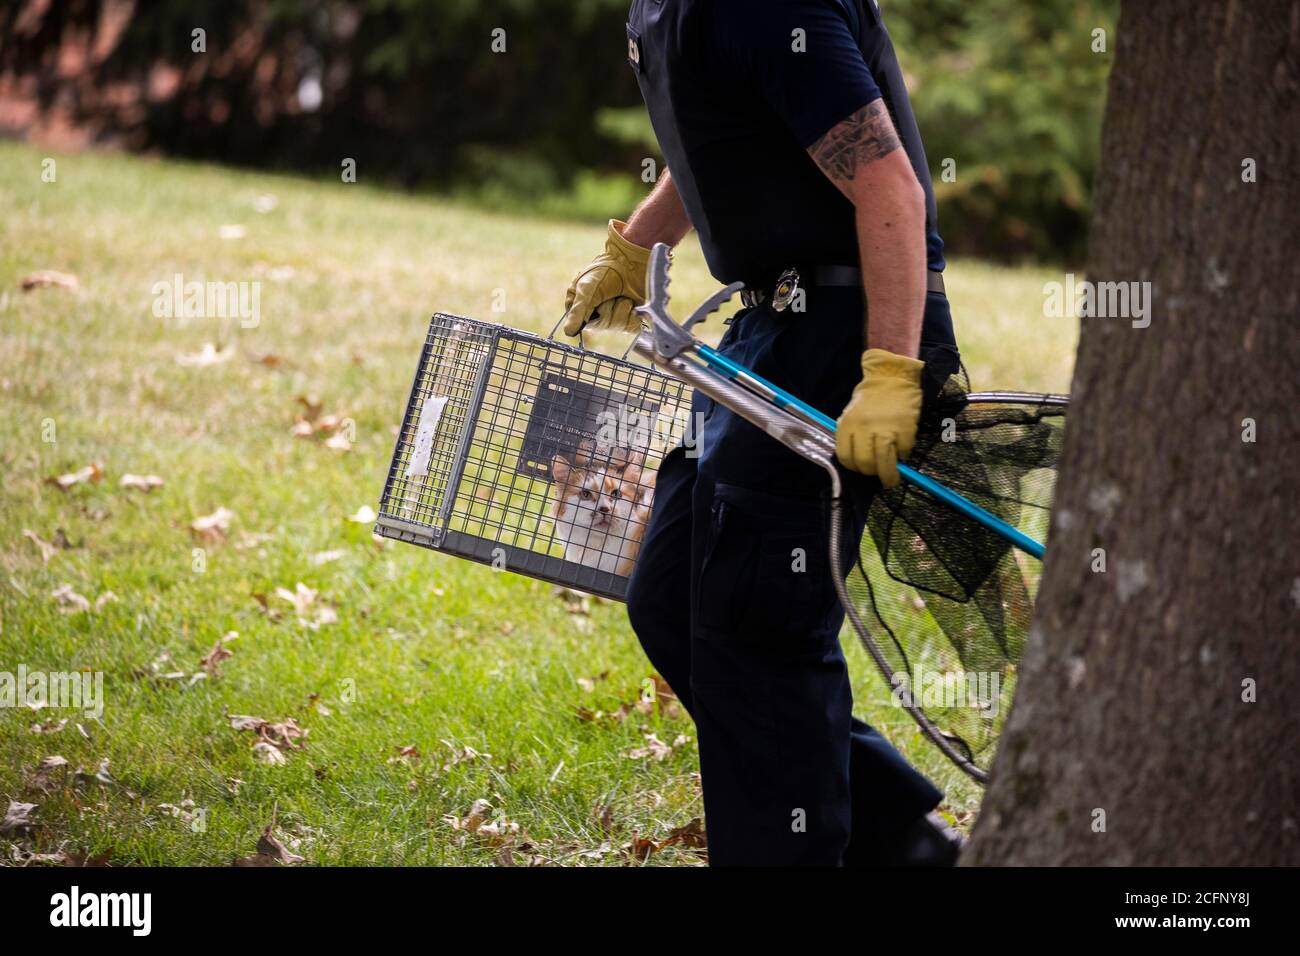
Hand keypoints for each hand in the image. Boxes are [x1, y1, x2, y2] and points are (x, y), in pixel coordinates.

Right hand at [561, 220, 650, 335]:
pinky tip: (633, 302)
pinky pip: (631, 326)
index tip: (593, 298)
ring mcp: (615, 319)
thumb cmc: (606, 271)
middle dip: (607, 308)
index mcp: (580, 307)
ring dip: (621, 307)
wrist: (633, 261)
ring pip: (617, 325)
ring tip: (623, 295)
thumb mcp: (587, 288)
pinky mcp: (632, 321)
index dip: (588, 313)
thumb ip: (578, 310)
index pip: (580, 324)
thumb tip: (568, 332)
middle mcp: (596, 316)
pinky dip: (633, 312)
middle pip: (601, 325)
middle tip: (610, 293)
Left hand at [836, 348, 924, 487]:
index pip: (845, 457)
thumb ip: (852, 436)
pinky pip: (903, 450)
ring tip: (891, 480)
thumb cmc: (870, 399)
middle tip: (878, 474)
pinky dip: (903, 454)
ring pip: (884, 462)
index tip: (862, 470)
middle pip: (865, 463)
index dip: (854, 468)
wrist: (891, 377)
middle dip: (872, 473)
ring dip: (889, 476)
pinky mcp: (904, 428)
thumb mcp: (852, 416)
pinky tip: (902, 450)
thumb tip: (860, 463)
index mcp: (847, 425)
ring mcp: (885, 428)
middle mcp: (863, 428)